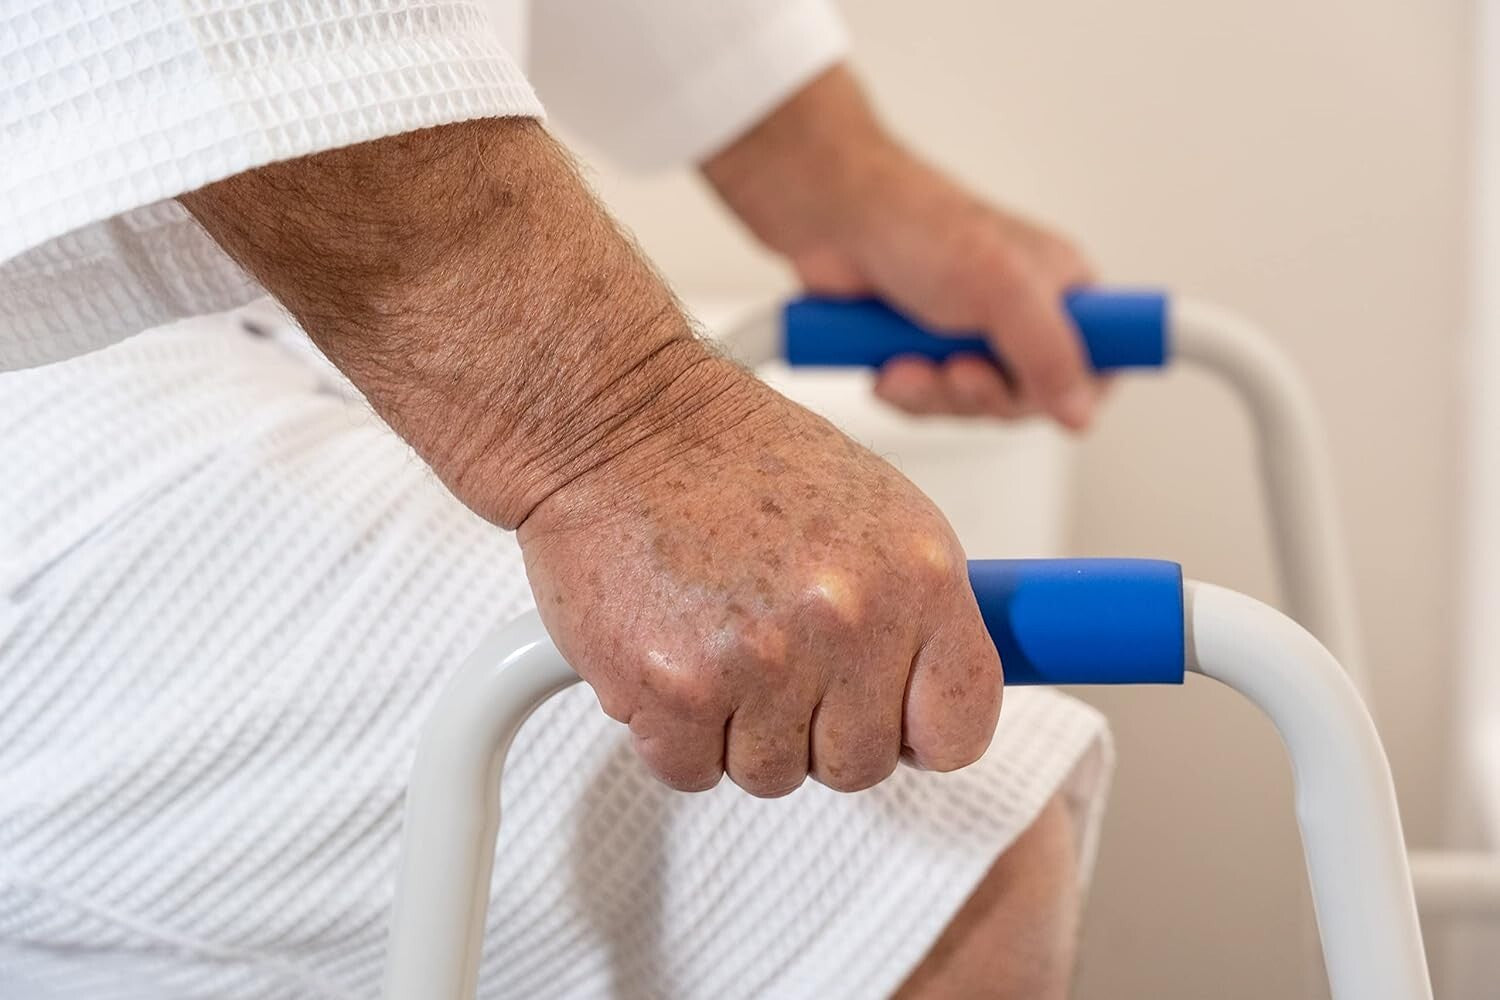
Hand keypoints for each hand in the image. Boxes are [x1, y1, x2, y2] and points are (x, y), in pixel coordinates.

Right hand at [183, 117, 1002, 797]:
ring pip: (770, 778)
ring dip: (733, 722)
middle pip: (862, 766)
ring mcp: (761, 657)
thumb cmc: (728, 450)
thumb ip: (926, 592)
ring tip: (711, 628)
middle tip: (771, 643)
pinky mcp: (666, 687)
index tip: (900, 708)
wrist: (596, 408)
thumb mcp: (867, 498)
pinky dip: (666, 726)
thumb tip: (981, 663)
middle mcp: (850, 614)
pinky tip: (659, 643)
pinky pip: (690, 772)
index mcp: (916, 567)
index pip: (964, 723)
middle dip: (813, 722)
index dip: (923, 724)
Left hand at [705, 66, 1100, 428]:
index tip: (1043, 394)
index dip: (1080, 389)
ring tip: (910, 359)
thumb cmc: (919, 227)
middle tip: (957, 368)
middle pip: (1031, 401)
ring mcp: (972, 339)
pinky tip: (888, 364)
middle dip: (984, 396)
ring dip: (935, 394)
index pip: (1106, 360)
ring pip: (973, 409)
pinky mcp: (924, 355)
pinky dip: (906, 393)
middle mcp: (1022, 318)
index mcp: (1063, 290)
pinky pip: (929, 406)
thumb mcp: (1002, 289)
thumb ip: (1050, 354)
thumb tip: (1080, 413)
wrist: (834, 221)